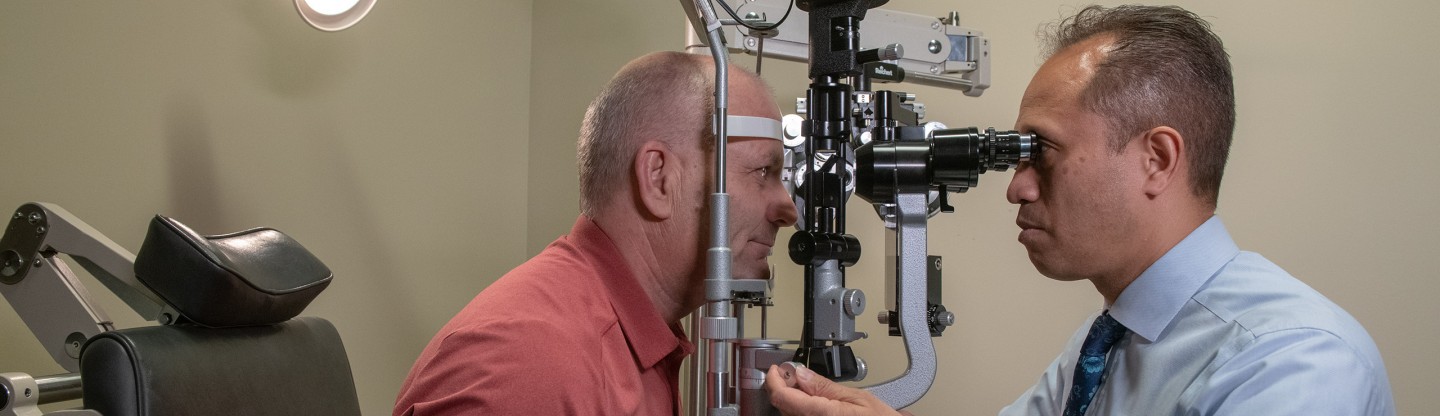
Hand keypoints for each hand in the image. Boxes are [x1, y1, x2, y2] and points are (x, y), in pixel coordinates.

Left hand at [764, 364, 905, 415]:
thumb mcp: (858, 397)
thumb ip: (825, 386)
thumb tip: (801, 373)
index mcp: (820, 414)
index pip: (781, 397)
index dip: (774, 380)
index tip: (777, 369)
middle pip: (782, 405)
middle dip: (784, 386)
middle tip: (794, 373)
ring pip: (789, 414)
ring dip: (792, 399)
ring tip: (808, 388)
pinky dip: (800, 408)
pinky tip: (813, 403)